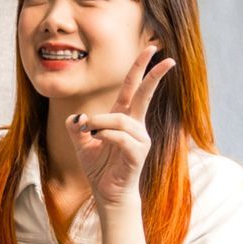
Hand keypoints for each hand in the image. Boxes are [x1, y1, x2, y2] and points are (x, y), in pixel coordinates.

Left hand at [66, 42, 175, 210]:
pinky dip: (106, 134)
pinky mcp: (137, 154)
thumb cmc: (99, 168)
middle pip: (144, 94)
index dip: (140, 68)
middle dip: (153, 75)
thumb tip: (77, 117)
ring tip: (89, 130)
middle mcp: (135, 125)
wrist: (107, 194)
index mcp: (123, 118)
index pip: (133, 88)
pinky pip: (122, 137)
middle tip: (165, 57)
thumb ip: (77, 128)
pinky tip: (97, 137)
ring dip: (101, 121)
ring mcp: (139, 139)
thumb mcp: (82, 144)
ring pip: (121, 120)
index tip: (152, 48)